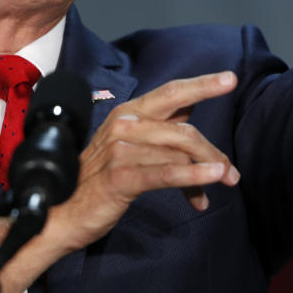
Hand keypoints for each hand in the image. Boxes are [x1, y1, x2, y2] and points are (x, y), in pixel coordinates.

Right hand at [0, 72, 239, 292]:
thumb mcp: (128, 147)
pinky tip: (211, 181)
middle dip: (213, 150)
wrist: (60, 213)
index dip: (202, 85)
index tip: (230, 79)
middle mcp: (125, 124)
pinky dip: (193, 176)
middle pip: (184, 129)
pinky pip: (166, 173)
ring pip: (179, 152)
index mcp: (128, 113)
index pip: (171, 93)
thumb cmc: (97, 180)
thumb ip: (159, 129)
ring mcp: (121, 149)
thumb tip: (191, 112)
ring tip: (225, 182)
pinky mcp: (121, 176)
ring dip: (208, 169)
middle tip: (232, 171)